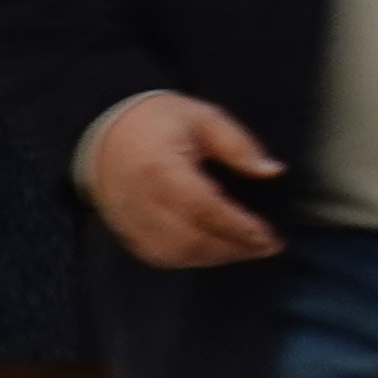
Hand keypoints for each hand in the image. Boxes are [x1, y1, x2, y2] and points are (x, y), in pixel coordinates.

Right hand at [85, 92, 287, 267]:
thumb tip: (272, 171)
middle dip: (233, 248)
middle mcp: (141, 200)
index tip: (270, 235)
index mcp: (160, 169)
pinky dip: (190, 260)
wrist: (105, 132)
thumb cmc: (158, 122)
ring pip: (175, 254)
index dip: (239, 227)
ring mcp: (129, 220)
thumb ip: (239, 146)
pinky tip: (216, 251)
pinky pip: (158, 257)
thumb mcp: (204, 118)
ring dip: (215, 258)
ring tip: (248, 249)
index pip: (204, 208)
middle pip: (190, 239)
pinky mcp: (125, 231)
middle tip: (268, 247)